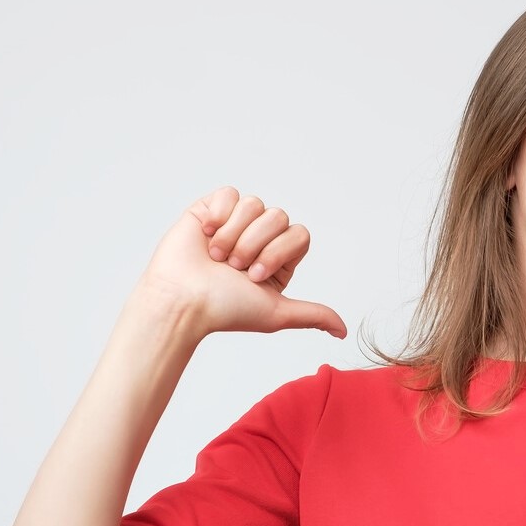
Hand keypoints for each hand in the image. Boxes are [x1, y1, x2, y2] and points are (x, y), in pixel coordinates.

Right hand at [135, 185, 345, 337]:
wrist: (182, 300)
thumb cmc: (225, 310)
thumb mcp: (277, 314)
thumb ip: (313, 315)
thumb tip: (344, 332)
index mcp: (277, 260)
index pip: (299, 235)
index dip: (279, 252)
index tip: (254, 276)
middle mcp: (258, 239)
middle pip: (279, 217)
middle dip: (255, 244)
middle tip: (233, 267)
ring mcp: (234, 223)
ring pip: (254, 204)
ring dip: (234, 234)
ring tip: (216, 256)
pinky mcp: (210, 210)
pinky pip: (229, 194)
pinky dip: (218, 214)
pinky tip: (206, 233)